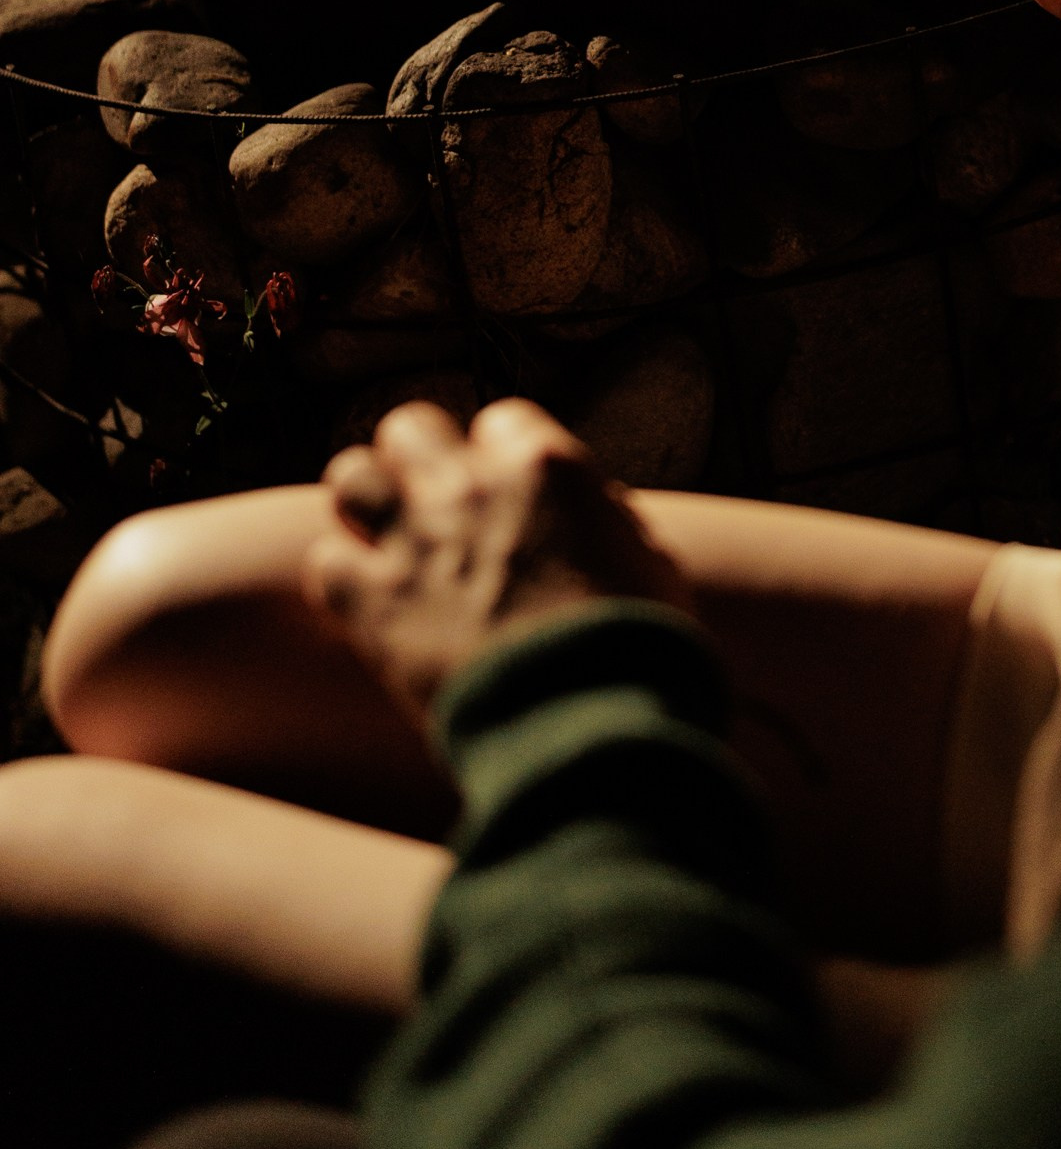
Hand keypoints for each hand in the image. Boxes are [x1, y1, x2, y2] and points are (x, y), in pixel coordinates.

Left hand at [303, 397, 691, 718]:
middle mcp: (471, 487)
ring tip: (385, 541)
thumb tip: (591, 512)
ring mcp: (415, 542)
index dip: (500, 461)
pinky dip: (344, 581)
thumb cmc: (639, 648)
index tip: (506, 496)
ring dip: (366, 506)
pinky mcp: (372, 605)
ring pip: (350, 477)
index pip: (499, 422)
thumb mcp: (647, 559)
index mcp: (545, 465)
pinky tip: (370, 605)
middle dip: (417, 463)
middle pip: (409, 428)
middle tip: (432, 507)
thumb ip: (602, 519)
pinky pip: (326, 562)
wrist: (589, 727)